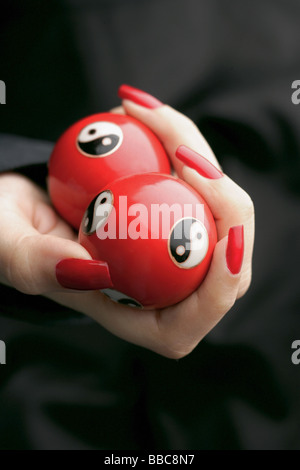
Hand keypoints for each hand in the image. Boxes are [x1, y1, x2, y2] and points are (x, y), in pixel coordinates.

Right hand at [0, 86, 253, 358]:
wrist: (12, 202)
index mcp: (132, 314)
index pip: (192, 317)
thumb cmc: (8, 232)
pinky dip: (172, 137)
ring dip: (193, 152)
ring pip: (213, 207)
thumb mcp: (8, 247)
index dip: (221, 287)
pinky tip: (139, 109)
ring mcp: (168, 243)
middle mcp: (160, 281)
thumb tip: (97, 271)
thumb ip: (38, 265)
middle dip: (226, 207)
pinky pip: (190, 175)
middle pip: (223, 258)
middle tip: (185, 154)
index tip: (225, 241)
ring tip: (145, 114)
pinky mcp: (166, 205)